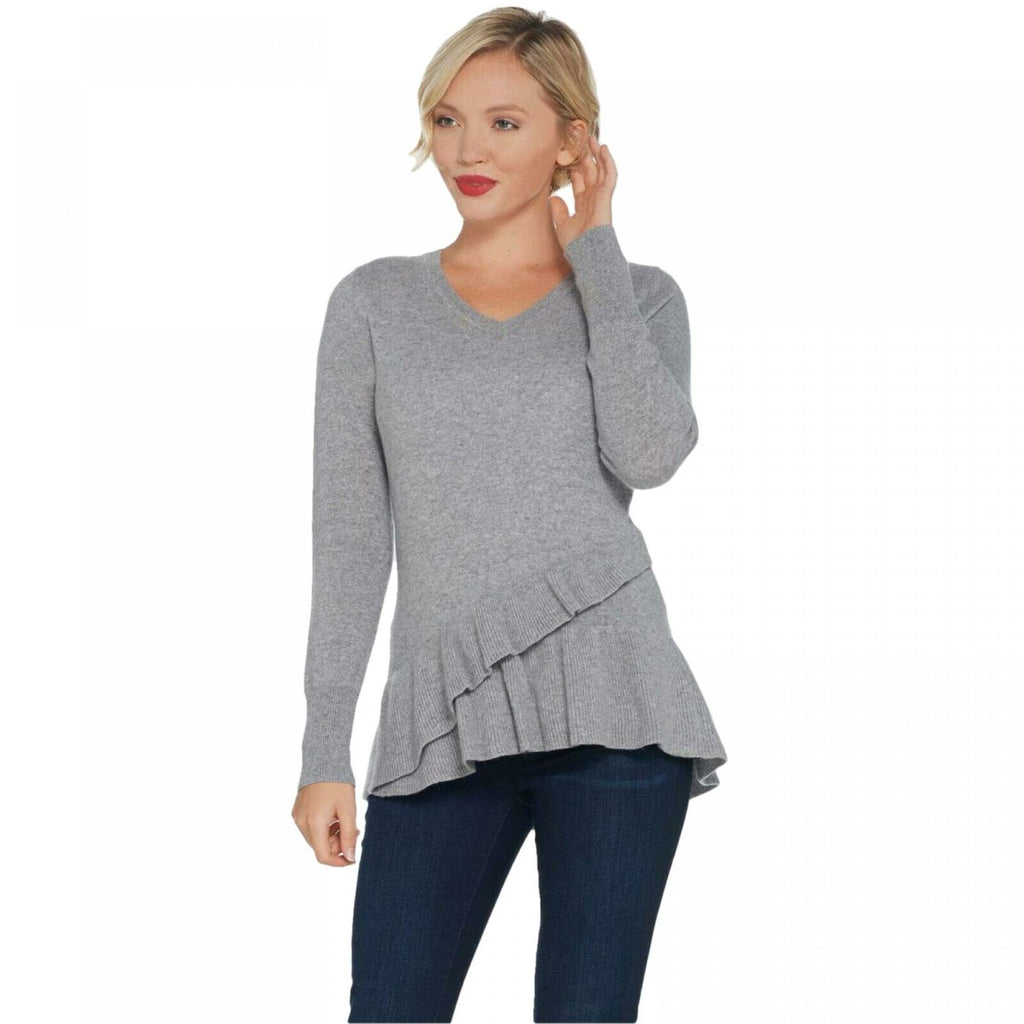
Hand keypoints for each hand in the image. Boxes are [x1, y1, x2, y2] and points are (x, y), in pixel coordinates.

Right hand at [292, 781, 360, 866]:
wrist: (324, 760)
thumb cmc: (338, 784)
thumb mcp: (348, 810)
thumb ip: (349, 835)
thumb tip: (350, 857)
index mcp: (314, 824)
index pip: (323, 856)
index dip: (338, 861)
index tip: (352, 857)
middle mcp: (302, 823)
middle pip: (319, 847)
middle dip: (337, 845)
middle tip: (354, 831)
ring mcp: (298, 817)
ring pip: (316, 838)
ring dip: (331, 836)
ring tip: (345, 821)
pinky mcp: (297, 811)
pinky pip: (311, 827)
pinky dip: (323, 828)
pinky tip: (334, 815)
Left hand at [550, 132, 615, 249]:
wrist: (587, 254)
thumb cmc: (576, 245)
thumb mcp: (562, 226)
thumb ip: (559, 212)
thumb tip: (553, 198)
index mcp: (583, 204)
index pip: (578, 180)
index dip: (573, 167)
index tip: (565, 154)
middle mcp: (593, 198)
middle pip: (589, 171)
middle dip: (584, 155)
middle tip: (578, 139)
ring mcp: (601, 196)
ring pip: (599, 169)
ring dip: (595, 153)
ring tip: (590, 136)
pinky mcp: (606, 196)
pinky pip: (609, 174)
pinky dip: (608, 161)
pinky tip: (603, 148)